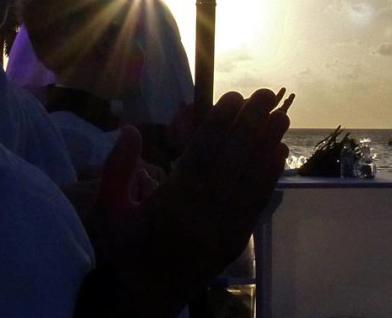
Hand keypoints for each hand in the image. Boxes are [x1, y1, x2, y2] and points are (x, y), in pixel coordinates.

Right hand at [93, 88, 291, 314]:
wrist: (150, 296)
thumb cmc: (128, 247)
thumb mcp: (110, 210)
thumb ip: (116, 168)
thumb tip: (131, 129)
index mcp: (172, 205)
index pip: (201, 156)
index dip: (218, 124)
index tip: (232, 97)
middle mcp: (204, 215)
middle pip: (233, 162)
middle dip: (250, 125)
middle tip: (266, 94)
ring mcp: (225, 228)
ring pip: (250, 179)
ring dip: (266, 145)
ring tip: (281, 116)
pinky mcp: (238, 238)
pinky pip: (257, 202)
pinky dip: (269, 176)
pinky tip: (278, 153)